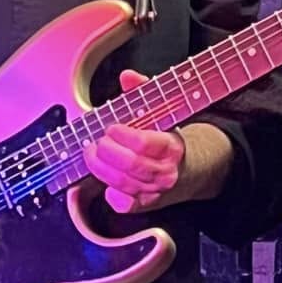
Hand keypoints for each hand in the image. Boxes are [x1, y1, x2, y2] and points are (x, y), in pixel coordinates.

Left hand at [83, 69, 186, 214]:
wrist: (189, 169)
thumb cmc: (168, 140)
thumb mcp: (161, 113)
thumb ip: (143, 94)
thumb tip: (128, 76)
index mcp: (171, 146)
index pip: (143, 143)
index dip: (122, 135)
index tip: (111, 128)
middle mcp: (165, 171)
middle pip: (130, 164)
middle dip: (106, 152)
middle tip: (96, 142)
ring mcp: (155, 190)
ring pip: (123, 183)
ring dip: (100, 169)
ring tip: (92, 155)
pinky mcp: (145, 204)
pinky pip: (125, 206)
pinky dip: (112, 196)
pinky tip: (104, 184)